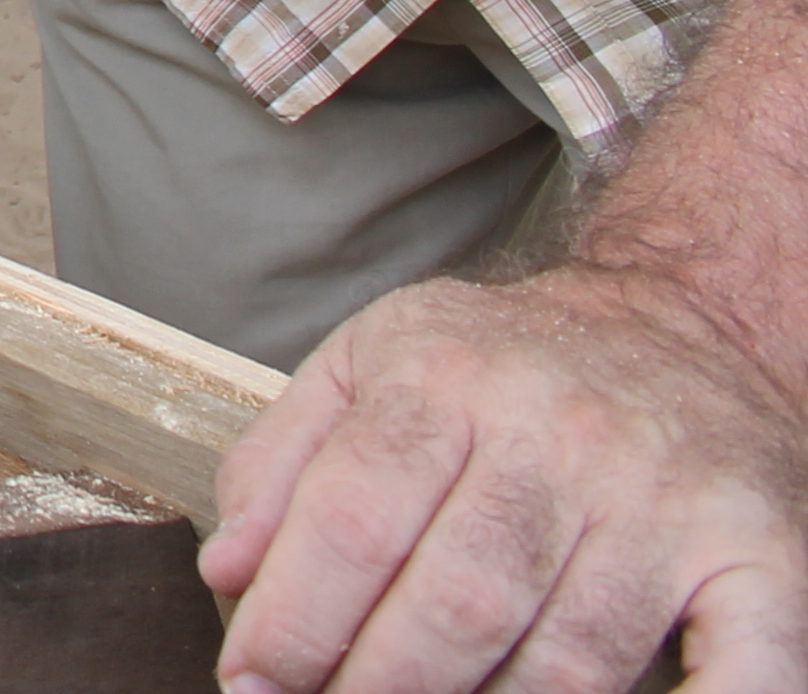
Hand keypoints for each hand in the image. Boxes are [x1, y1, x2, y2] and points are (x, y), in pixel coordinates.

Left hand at [202, 266, 807, 692]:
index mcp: (445, 378)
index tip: (253, 682)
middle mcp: (557, 432)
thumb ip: (279, 462)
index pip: (352, 521)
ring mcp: (662, 498)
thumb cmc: (498, 365)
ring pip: (565, 657)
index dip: (292, 621)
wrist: (681, 324)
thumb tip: (227, 572)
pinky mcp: (756, 551)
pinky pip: (740, 668)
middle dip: (377, 686)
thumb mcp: (365, 365)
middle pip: (454, 601)